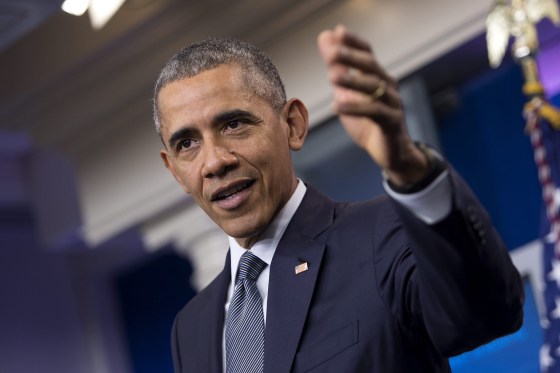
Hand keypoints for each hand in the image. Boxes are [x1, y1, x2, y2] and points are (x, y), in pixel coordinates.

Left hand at [317, 25, 428, 186]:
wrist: (390, 153)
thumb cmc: (367, 121)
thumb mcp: (348, 94)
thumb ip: (337, 68)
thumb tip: (324, 38)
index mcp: (377, 77)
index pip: (367, 53)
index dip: (354, 42)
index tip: (338, 32)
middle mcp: (387, 86)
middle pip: (371, 66)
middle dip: (351, 57)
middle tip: (332, 53)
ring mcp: (393, 103)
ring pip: (374, 88)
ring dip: (353, 81)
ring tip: (331, 77)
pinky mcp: (392, 122)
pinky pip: (375, 112)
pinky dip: (355, 108)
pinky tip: (337, 106)